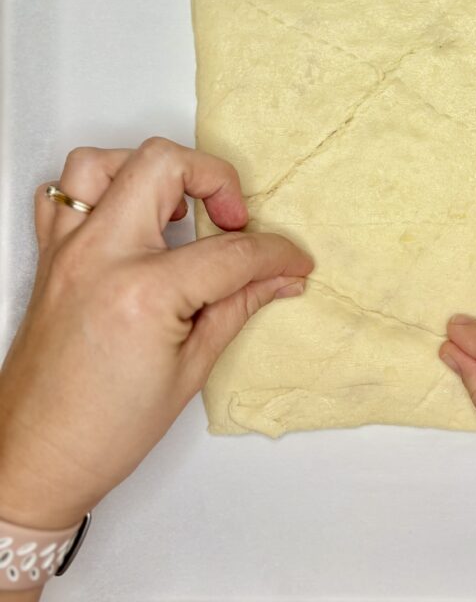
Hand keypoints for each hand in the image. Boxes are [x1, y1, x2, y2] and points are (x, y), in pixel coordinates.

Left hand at [0, 138, 312, 535]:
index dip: (275, 254)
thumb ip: (239, 305)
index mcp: (142, 292)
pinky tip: (129, 215)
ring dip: (152, 172)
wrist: (37, 459)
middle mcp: (99, 256)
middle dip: (216, 178)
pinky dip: (101, 188)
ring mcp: (67, 251)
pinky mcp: (50, 256)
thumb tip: (280, 278)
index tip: (293, 261)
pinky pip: (64, 192)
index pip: (229, 251)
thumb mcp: (192, 369)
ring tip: (178, 207)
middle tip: (234, 219)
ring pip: (103, 161)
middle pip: (165, 166)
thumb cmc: (105, 430)